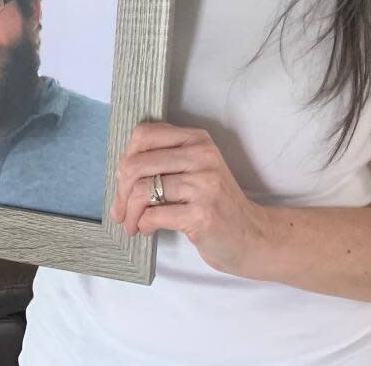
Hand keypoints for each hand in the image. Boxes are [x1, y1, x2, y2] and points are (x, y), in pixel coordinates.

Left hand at [110, 121, 270, 276]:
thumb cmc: (214, 204)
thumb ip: (163, 162)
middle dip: (121, 192)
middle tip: (121, 211)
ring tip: (132, 224)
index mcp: (196, 139)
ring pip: (142, 191)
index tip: (123, 183)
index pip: (144, 135)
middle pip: (137, 164)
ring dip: (130, 213)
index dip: (125, 160)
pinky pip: (154, 215)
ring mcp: (204, 184)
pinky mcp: (202, 214)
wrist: (250, 235)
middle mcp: (202, 156)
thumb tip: (119, 174)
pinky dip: (143, 225)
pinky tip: (147, 230)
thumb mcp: (194, 170)